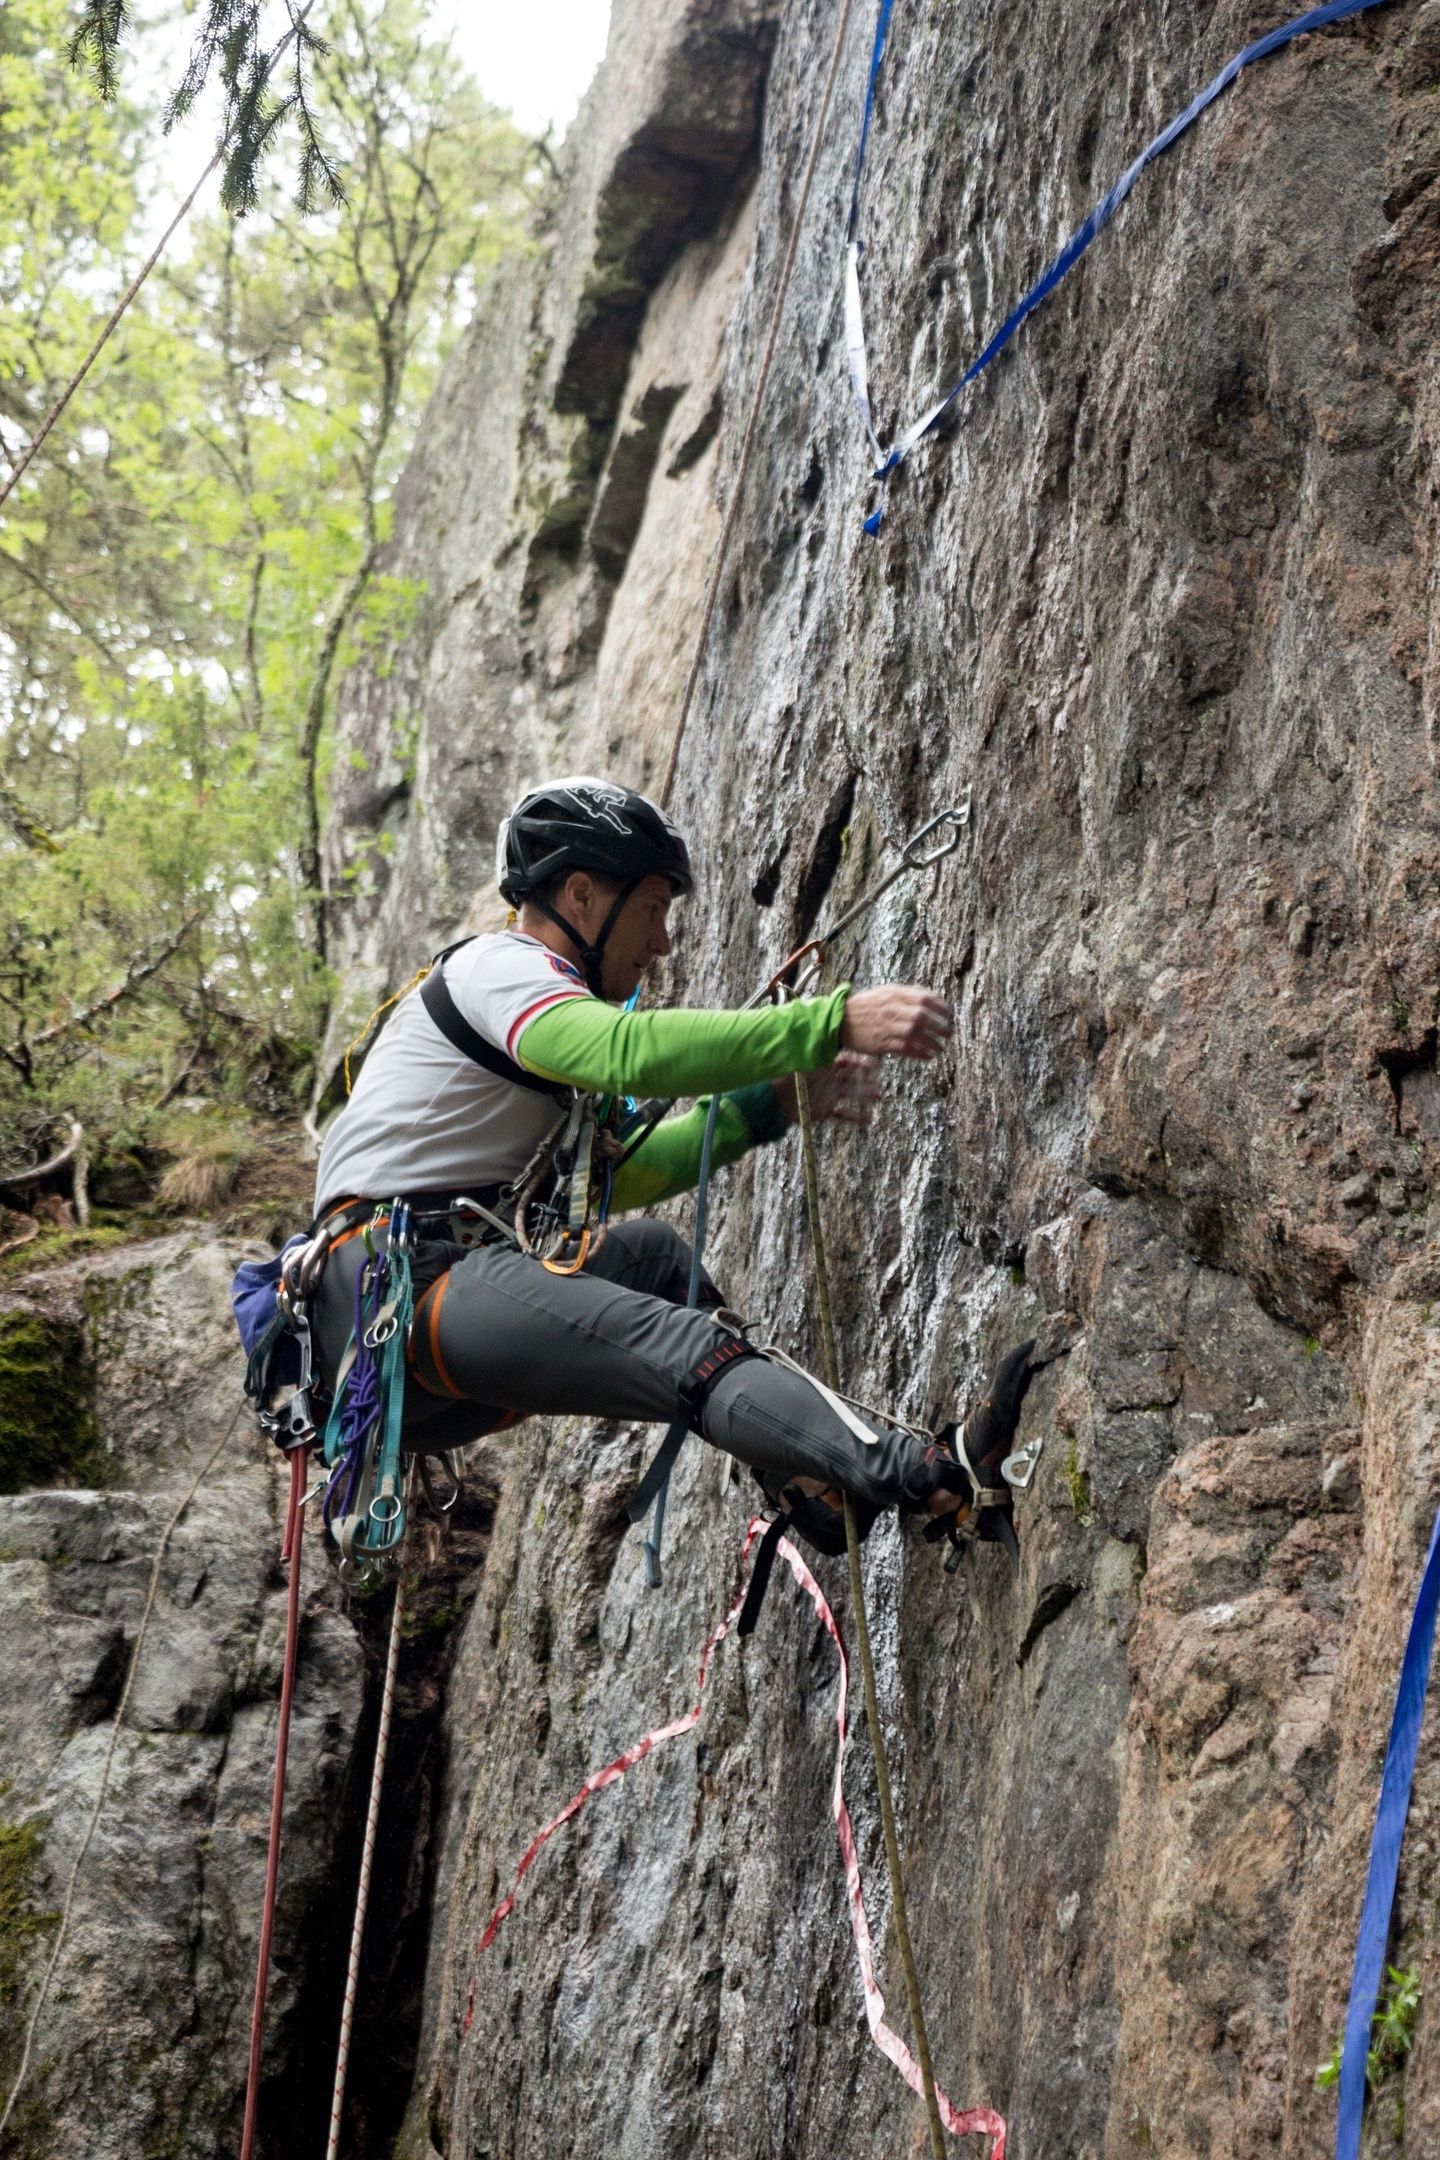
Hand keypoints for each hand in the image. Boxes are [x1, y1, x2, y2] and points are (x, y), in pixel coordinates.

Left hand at [773, 1052, 881, 1128]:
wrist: (775, 1103)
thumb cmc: (786, 1080)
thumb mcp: (801, 1063)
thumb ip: (814, 1053)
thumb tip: (824, 1037)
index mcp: (824, 1068)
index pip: (845, 1061)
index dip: (858, 1062)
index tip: (870, 1062)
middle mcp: (829, 1080)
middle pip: (852, 1078)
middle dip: (866, 1078)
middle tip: (878, 1079)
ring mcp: (828, 1096)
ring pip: (851, 1095)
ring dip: (865, 1095)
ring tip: (879, 1096)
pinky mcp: (825, 1111)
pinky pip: (843, 1115)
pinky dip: (855, 1118)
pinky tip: (868, 1120)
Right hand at [839, 984, 953, 1060]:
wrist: (841, 1021)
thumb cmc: (866, 1006)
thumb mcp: (885, 992)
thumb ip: (907, 994)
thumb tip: (932, 1000)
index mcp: (894, 994)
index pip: (925, 998)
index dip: (941, 1007)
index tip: (950, 1015)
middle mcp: (891, 1009)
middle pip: (922, 1016)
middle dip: (940, 1026)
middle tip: (949, 1033)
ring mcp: (886, 1027)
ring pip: (915, 1034)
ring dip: (932, 1043)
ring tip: (940, 1048)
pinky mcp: (881, 1043)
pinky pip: (905, 1049)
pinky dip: (919, 1053)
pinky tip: (928, 1056)